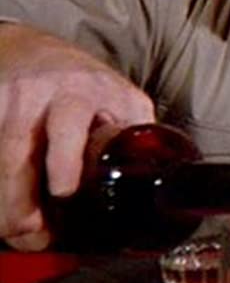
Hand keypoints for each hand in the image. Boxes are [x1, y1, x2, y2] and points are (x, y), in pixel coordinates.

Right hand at [0, 23, 153, 249]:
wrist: (33, 50)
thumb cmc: (85, 84)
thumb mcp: (121, 98)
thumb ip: (135, 130)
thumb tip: (160, 173)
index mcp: (86, 91)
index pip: (71, 120)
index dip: (63, 159)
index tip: (63, 191)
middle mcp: (42, 93)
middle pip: (18, 145)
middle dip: (20, 194)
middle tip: (32, 231)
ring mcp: (10, 101)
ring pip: (1, 154)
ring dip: (6, 200)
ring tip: (19, 231)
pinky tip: (5, 207)